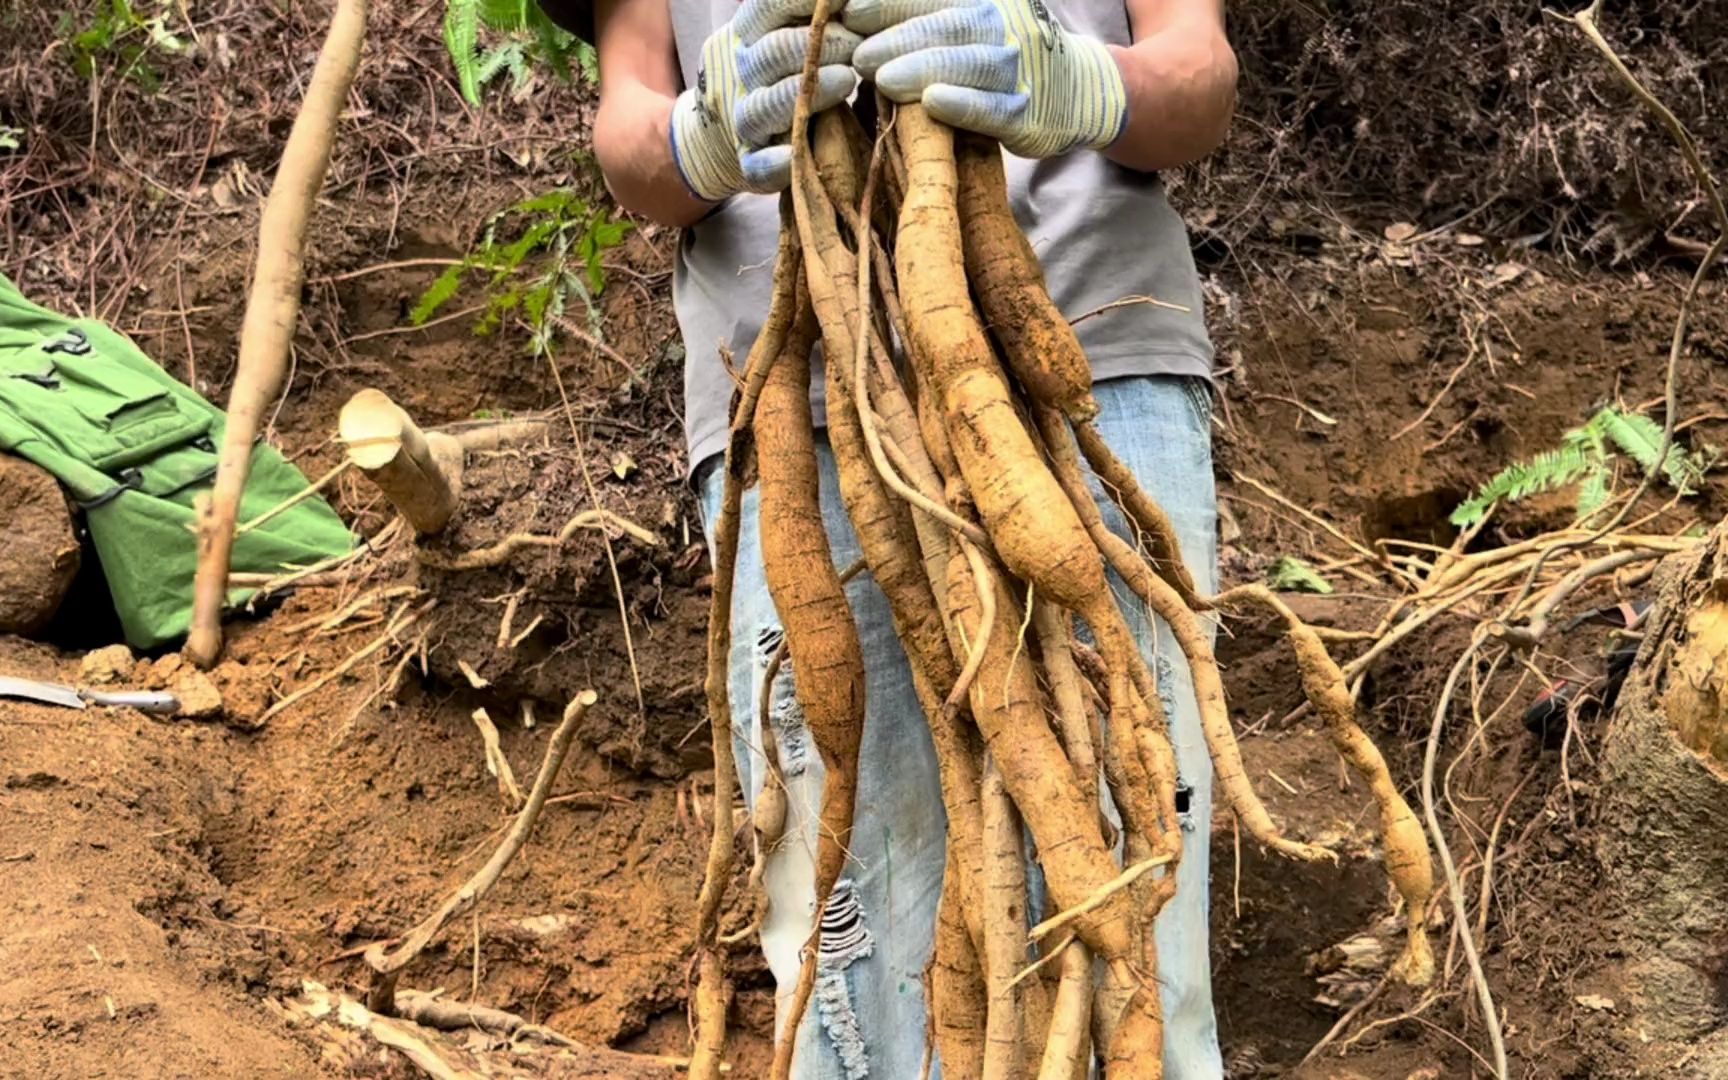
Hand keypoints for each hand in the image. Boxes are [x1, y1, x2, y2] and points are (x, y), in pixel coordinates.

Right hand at [670, 0, 860, 200]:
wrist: (720, 131)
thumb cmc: (776, 72)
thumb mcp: (783, 32)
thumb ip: (810, 17)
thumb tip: (850, 1)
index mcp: (748, 33)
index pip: (769, 7)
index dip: (806, 2)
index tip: (846, 1)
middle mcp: (742, 73)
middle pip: (774, 52)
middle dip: (820, 44)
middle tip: (857, 43)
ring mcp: (742, 120)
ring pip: (763, 107)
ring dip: (803, 92)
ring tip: (847, 80)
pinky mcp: (749, 163)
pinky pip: (756, 165)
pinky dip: (773, 162)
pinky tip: (792, 155)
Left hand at [845, 0, 1126, 158]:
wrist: (1076, 88)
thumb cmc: (996, 53)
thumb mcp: (966, 21)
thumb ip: (921, 17)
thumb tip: (851, 16)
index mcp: (980, 0)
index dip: (886, 5)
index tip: (846, 14)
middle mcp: (1001, 26)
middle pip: (945, 25)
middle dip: (895, 39)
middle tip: (857, 56)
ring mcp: (1016, 69)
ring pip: (969, 62)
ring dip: (922, 67)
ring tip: (882, 78)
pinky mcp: (1025, 114)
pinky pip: (993, 107)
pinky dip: (963, 103)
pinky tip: (933, 102)